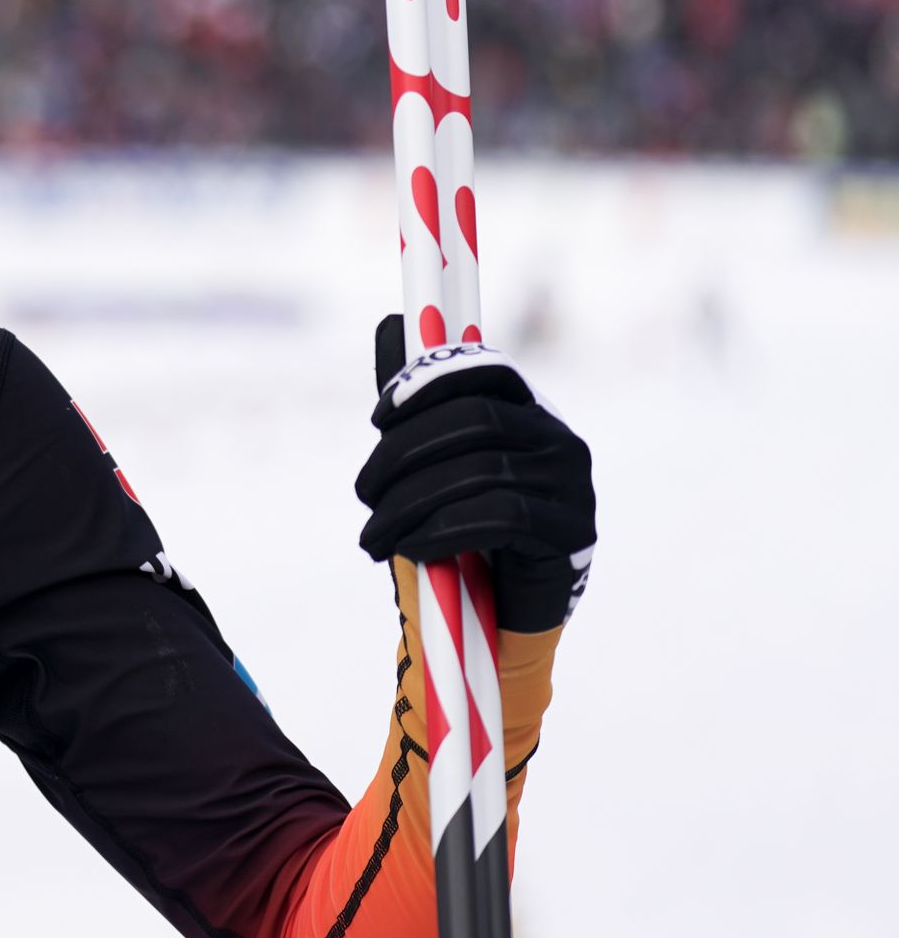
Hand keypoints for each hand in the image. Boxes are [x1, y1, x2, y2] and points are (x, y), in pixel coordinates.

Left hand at [355, 315, 595, 632]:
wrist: (499, 615)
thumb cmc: (460, 532)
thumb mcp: (432, 464)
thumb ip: (415, 402)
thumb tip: (391, 323)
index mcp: (528, 411)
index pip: (485, 368)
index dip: (427, 382)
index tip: (378, 418)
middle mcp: (559, 439)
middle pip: (472, 421)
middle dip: (401, 455)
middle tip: (363, 494)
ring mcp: (573, 485)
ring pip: (480, 472)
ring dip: (410, 504)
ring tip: (372, 537)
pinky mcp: (573, 533)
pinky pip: (502, 516)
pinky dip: (442, 530)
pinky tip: (410, 548)